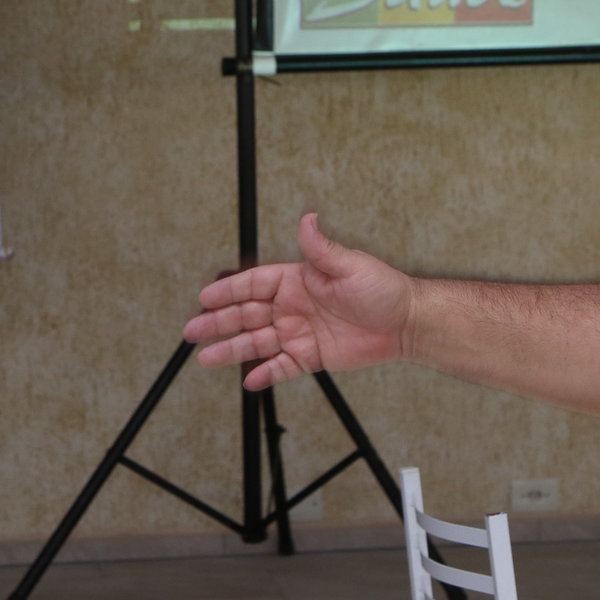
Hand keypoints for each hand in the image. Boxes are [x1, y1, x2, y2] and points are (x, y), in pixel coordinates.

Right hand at [185, 213, 412, 389]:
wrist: (406, 324)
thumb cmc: (383, 290)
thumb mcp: (350, 265)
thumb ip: (321, 249)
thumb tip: (307, 219)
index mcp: (298, 281)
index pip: (254, 284)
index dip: (228, 290)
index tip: (205, 296)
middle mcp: (294, 306)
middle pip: (247, 315)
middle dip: (219, 322)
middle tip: (192, 330)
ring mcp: (301, 333)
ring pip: (258, 343)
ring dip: (233, 350)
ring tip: (207, 359)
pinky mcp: (312, 357)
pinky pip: (283, 367)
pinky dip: (265, 374)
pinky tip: (249, 380)